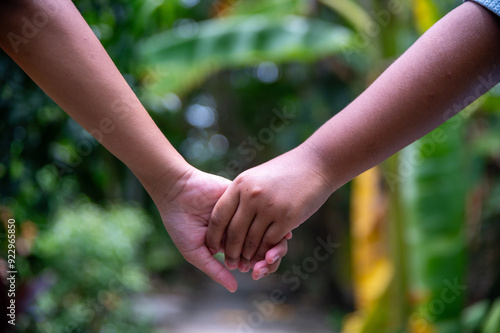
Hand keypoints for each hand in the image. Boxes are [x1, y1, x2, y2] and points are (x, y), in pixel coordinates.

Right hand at [151, 167, 287, 291]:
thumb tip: (234, 288)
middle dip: (265, 255)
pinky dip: (268, 219)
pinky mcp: (244, 196)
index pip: (248, 256)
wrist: (176, 193)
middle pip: (260, 243)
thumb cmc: (180, 225)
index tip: (257, 272)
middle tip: (264, 263)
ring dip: (269, 239)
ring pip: (264, 227)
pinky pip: (260, 208)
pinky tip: (271, 227)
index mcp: (229, 241)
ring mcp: (242, 211)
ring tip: (268, 250)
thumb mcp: (195, 252)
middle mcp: (239, 227)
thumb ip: (214, 269)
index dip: (257, 265)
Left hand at [206, 145, 332, 272]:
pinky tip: (264, 258)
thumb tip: (225, 216)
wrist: (315, 164)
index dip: (213, 235)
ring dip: (248, 256)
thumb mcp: (255, 177)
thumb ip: (240, 194)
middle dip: (230, 252)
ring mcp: (269, 207)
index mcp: (240, 185)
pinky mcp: (287, 218)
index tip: (212, 247)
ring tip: (245, 264)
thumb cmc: (284, 171)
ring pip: (252, 241)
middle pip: (234, 232)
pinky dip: (265, 253)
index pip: (219, 216)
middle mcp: (252, 196)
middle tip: (230, 262)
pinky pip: (270, 242)